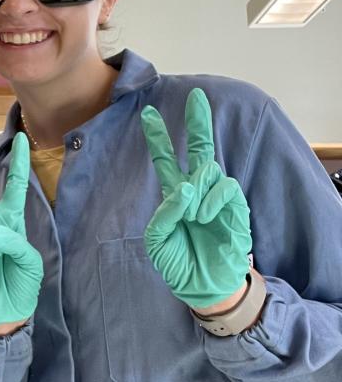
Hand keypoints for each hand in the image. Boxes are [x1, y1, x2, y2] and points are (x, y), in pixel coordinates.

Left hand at [141, 87, 251, 308]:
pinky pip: (224, 187)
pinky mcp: (236, 206)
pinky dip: (211, 199)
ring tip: (194, 217)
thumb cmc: (178, 263)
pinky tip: (205, 216)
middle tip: (197, 96)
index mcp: (175, 196)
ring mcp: (217, 197)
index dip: (158, 139)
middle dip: (198, 122)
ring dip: (197, 190)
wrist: (203, 284)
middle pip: (200, 149)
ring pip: (209, 170)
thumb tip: (186, 187)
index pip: (166, 161)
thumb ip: (165, 213)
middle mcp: (197, 191)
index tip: (147, 114)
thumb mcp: (158, 240)